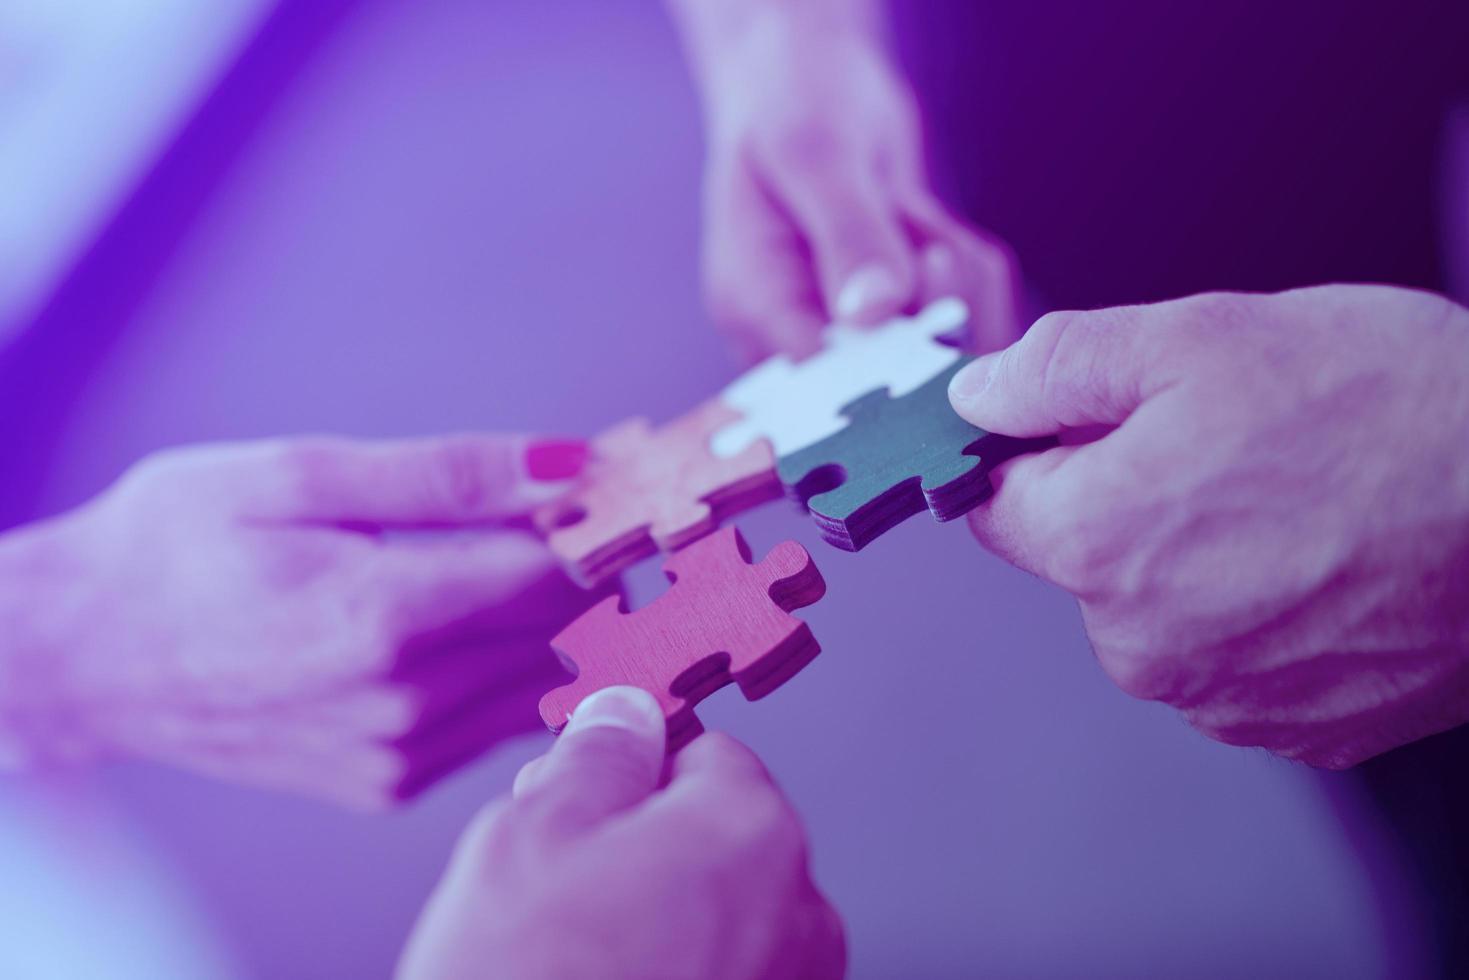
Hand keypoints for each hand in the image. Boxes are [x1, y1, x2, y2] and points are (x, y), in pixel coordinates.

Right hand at [0, 434, 593, 806]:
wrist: (84, 656)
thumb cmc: (174, 549)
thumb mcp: (297, 477)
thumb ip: (447, 474)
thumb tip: (567, 463)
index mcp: (382, 616)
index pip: (552, 572)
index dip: (598, 523)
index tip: (620, 482)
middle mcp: (401, 701)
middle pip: (560, 630)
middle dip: (591, 567)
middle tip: (596, 510)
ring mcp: (396, 754)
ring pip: (541, 683)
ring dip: (563, 622)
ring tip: (543, 557)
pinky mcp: (386, 783)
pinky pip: (497, 724)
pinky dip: (516, 671)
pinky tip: (489, 620)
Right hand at [398, 686, 843, 979]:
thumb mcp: (533, 832)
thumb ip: (598, 755)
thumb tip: (628, 713)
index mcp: (752, 833)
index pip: (706, 753)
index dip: (633, 768)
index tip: (590, 792)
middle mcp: (798, 914)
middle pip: (716, 837)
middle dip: (642, 846)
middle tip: (556, 886)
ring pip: (717, 915)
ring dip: (657, 918)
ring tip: (570, 958)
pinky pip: (724, 976)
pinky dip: (676, 975)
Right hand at [671, 0, 1018, 359]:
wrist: (814, 79)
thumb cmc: (791, 99)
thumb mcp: (813, 150)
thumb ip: (847, 232)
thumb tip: (875, 312)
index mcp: (755, 307)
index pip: (823, 384)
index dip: (885, 362)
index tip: (920, 287)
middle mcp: (803, 334)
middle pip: (900, 373)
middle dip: (930, 297)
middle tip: (907, 219)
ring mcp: (857, 331)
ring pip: (948, 343)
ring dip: (952, 271)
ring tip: (903, 208)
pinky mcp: (904, 316)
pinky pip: (972, 316)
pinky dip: (968, 266)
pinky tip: (920, 219)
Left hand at [949, 284, 1468, 767]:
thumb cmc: (1393, 411)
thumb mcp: (1197, 338)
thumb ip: (1060, 367)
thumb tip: (977, 396)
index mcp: (1094, 543)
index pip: (996, 506)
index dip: (1040, 454)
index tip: (1089, 429)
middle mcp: (1141, 642)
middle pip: (1085, 559)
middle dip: (1133, 500)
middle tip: (1236, 447)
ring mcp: (1223, 698)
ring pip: (1164, 611)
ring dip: (1206, 557)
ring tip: (1302, 500)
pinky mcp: (1300, 728)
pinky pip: (1240, 657)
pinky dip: (1269, 612)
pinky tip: (1334, 560)